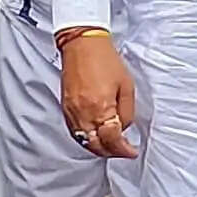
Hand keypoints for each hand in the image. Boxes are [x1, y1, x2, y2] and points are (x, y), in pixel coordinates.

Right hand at [62, 32, 138, 158]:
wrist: (83, 44)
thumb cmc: (105, 60)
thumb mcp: (126, 86)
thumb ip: (126, 112)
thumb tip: (123, 128)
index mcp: (101, 107)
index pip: (112, 140)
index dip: (123, 150)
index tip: (131, 151)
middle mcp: (84, 113)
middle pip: (96, 146)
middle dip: (111, 152)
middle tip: (123, 151)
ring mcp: (72, 112)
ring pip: (84, 142)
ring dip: (98, 148)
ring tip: (111, 146)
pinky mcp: (65, 108)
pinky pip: (75, 132)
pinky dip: (86, 139)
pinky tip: (95, 137)